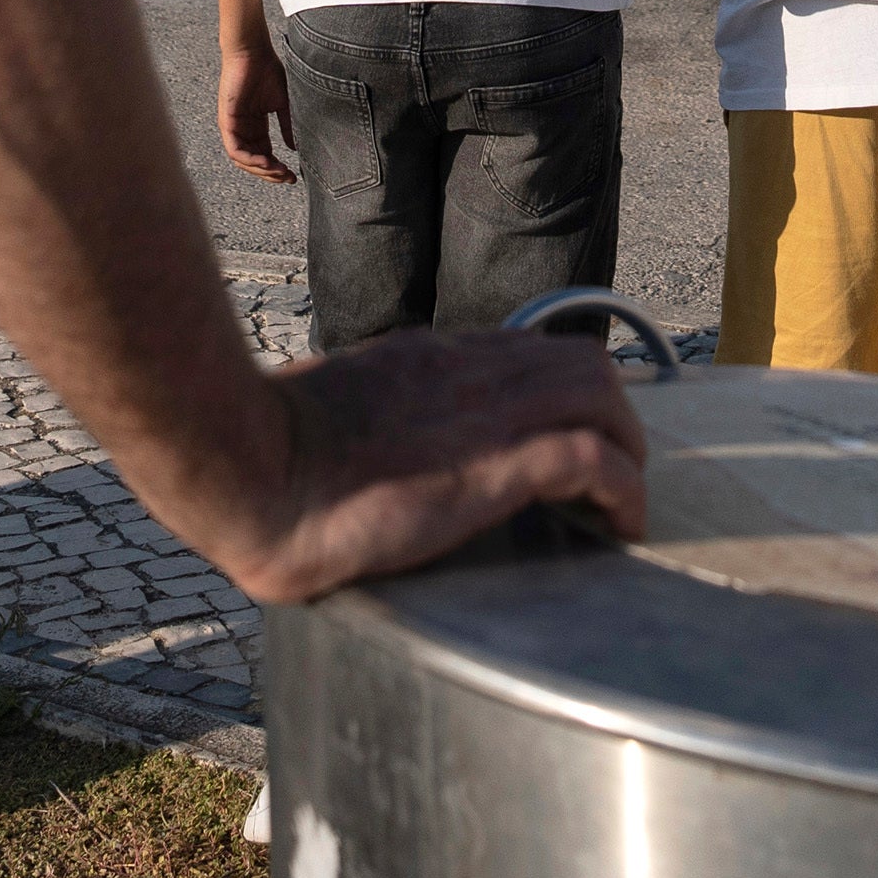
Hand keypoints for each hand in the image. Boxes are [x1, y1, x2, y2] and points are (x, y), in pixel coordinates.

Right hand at [186, 327, 649, 602]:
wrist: (248, 466)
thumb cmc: (266, 452)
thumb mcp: (332, 414)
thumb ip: (369, 419)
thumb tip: (368, 449)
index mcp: (427, 358)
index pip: (528, 351)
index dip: (565, 393)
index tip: (571, 437)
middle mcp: (467, 371)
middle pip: (583, 364)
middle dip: (616, 418)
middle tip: (614, 476)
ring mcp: (484, 413)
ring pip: (601, 396)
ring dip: (629, 450)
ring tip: (623, 504)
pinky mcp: (493, 465)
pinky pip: (591, 459)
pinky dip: (624, 490)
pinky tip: (622, 526)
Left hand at [218, 37, 298, 185]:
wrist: (253, 51)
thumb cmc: (267, 71)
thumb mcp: (283, 104)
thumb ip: (288, 126)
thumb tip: (295, 149)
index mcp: (255, 125)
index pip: (264, 155)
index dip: (278, 168)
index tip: (294, 175)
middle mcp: (242, 128)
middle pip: (253, 162)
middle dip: (270, 173)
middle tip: (287, 177)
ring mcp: (232, 126)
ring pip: (242, 160)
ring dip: (260, 170)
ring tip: (278, 172)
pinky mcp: (226, 121)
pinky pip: (234, 149)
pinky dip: (249, 159)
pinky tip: (266, 162)